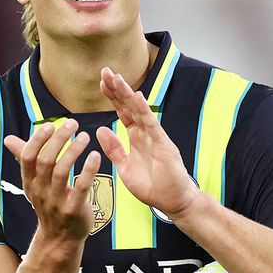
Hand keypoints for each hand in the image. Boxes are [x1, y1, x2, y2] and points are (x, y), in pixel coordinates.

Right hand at [4, 119, 100, 242]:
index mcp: (29, 182)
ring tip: (85, 137)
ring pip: (61, 171)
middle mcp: (40, 191)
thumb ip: (25, 159)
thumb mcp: (34, 183)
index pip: (28, 157)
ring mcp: (55, 202)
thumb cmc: (49, 204)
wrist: (59, 239)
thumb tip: (8, 139)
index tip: (51, 125)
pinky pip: (81, 188)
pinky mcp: (73, 210)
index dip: (38, 139)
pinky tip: (96, 156)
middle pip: (46, 161)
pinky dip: (88, 170)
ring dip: (73, 151)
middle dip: (59, 140)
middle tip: (73, 124)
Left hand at [96, 67, 199, 218]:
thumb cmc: (152, 186)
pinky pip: (151, 124)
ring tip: (116, 78)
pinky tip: (135, 96)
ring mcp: (154, 136)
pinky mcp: (163, 144)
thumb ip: (114, 149)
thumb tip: (101, 130)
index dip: (112, 98)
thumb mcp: (124, 167)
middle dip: (117, 89)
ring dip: (126, 94)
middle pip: (128, 106)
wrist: (172, 201)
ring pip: (138, 110)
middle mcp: (145, 133)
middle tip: (105, 71)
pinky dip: (143, 110)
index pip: (122, 112)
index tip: (102, 82)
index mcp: (135, 138)